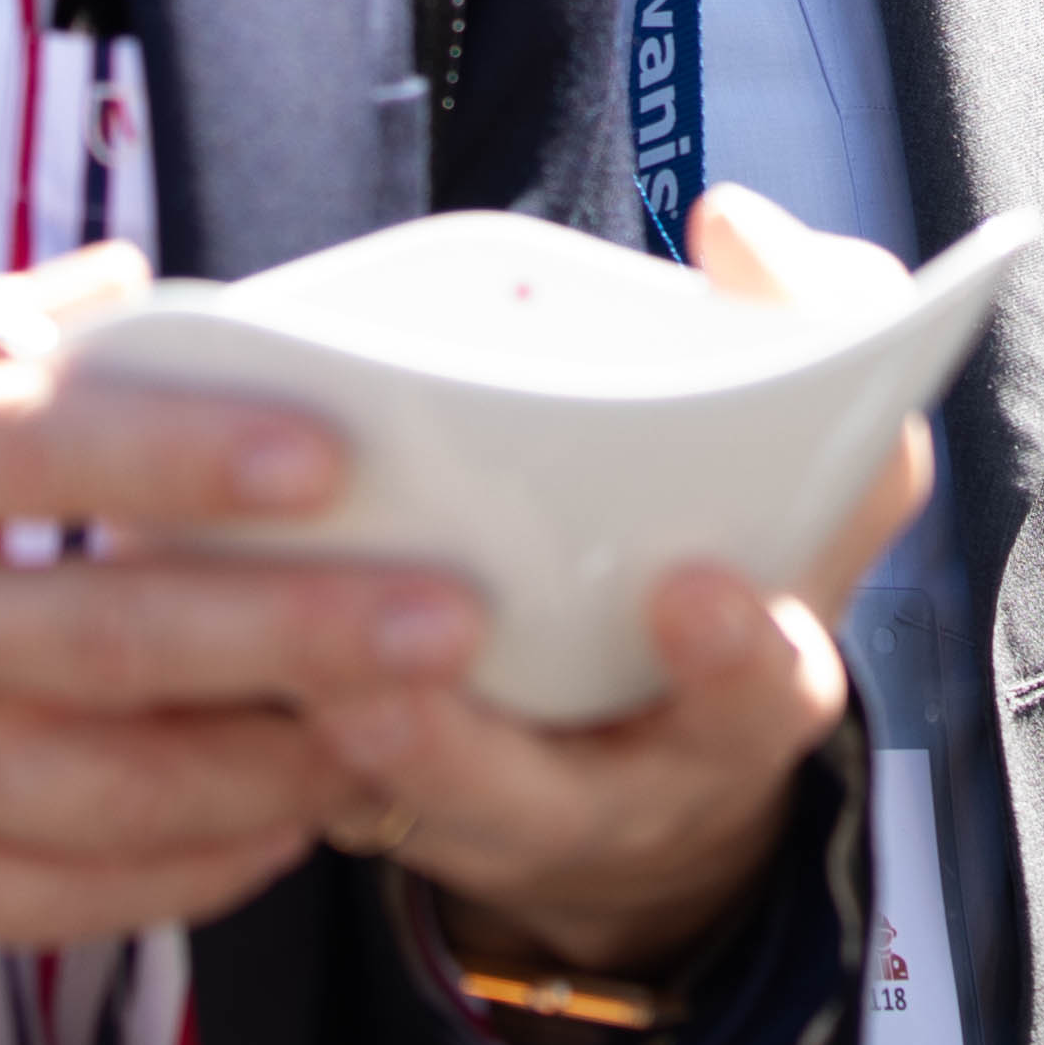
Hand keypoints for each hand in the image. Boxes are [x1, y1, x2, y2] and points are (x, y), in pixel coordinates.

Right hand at [0, 242, 488, 950]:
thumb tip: (120, 285)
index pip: (24, 455)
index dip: (178, 455)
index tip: (320, 448)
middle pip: (101, 641)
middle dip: (288, 635)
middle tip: (438, 613)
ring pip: (104, 792)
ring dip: (270, 767)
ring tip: (408, 723)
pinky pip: (56, 897)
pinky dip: (181, 876)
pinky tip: (283, 823)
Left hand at [318, 184, 937, 983]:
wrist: (645, 761)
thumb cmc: (718, 559)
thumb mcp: (814, 465)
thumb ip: (810, 335)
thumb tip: (736, 226)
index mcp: (750, 692)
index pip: (768, 688)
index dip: (737, 654)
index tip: (690, 593)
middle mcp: (628, 782)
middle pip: (555, 798)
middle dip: (478, 752)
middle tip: (408, 687)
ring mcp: (508, 816)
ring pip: (439, 815)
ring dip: (378, 757)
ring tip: (317, 690)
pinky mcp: (402, 818)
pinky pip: (334, 806)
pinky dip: (281, 749)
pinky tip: (229, 677)